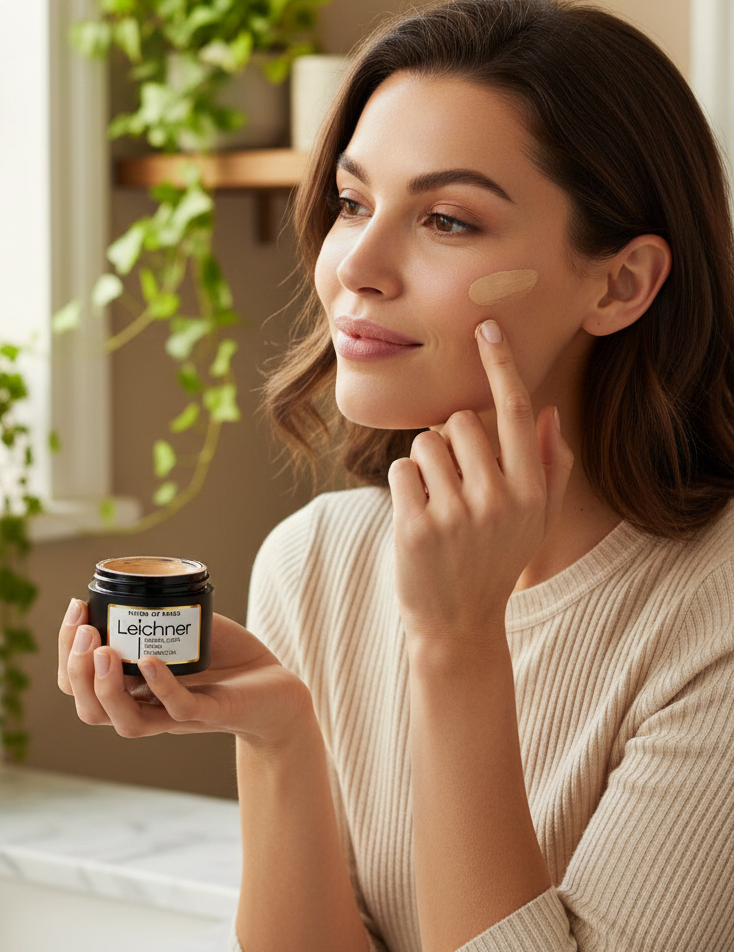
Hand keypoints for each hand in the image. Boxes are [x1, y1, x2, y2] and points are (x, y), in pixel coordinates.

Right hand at [57, 599, 311, 748]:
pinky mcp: (212, 713)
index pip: (80, 686)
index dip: (67, 653)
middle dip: (76, 670)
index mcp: (134, 690)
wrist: (278, 690)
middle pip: (91, 710)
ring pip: (126, 722)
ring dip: (105, 687)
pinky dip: (161, 686)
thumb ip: (156, 610)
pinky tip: (149, 660)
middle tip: (84, 630)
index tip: (75, 609)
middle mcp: (149, 708)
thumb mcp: (183, 629)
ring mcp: (178, 716)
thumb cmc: (228, 659)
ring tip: (101, 649)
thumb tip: (131, 575)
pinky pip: (178, 708)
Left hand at [388, 319, 572, 648]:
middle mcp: (498, 498)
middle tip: (456, 482)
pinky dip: (406, 485)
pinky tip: (418, 517)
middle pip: (462, 421)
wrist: (458, 624)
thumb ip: (549, 466)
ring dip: (426, 464)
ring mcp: (456, 514)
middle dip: (452, 441)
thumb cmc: (496, 562)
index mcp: (530, 490)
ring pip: (427, 442)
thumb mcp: (535, 520)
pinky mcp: (416, 527)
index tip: (486, 327)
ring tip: (437, 504)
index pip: (518, 412)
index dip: (501, 366)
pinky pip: (402, 469)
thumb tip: (549, 411)